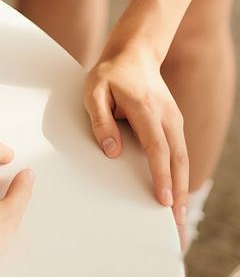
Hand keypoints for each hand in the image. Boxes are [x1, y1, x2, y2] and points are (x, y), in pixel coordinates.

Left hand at [85, 40, 187, 234]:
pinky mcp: (174, 123)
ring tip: (179, 216)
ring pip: (183, 158)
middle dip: (178, 192)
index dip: (161, 175)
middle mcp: (167, 116)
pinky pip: (180, 152)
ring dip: (183, 187)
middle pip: (178, 159)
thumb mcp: (94, 91)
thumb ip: (100, 120)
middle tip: (176, 222)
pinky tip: (177, 193)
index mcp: (146, 109)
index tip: (163, 199)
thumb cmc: (109, 74)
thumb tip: (112, 151)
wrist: (133, 55)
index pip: (157, 148)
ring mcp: (174, 120)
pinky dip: (181, 174)